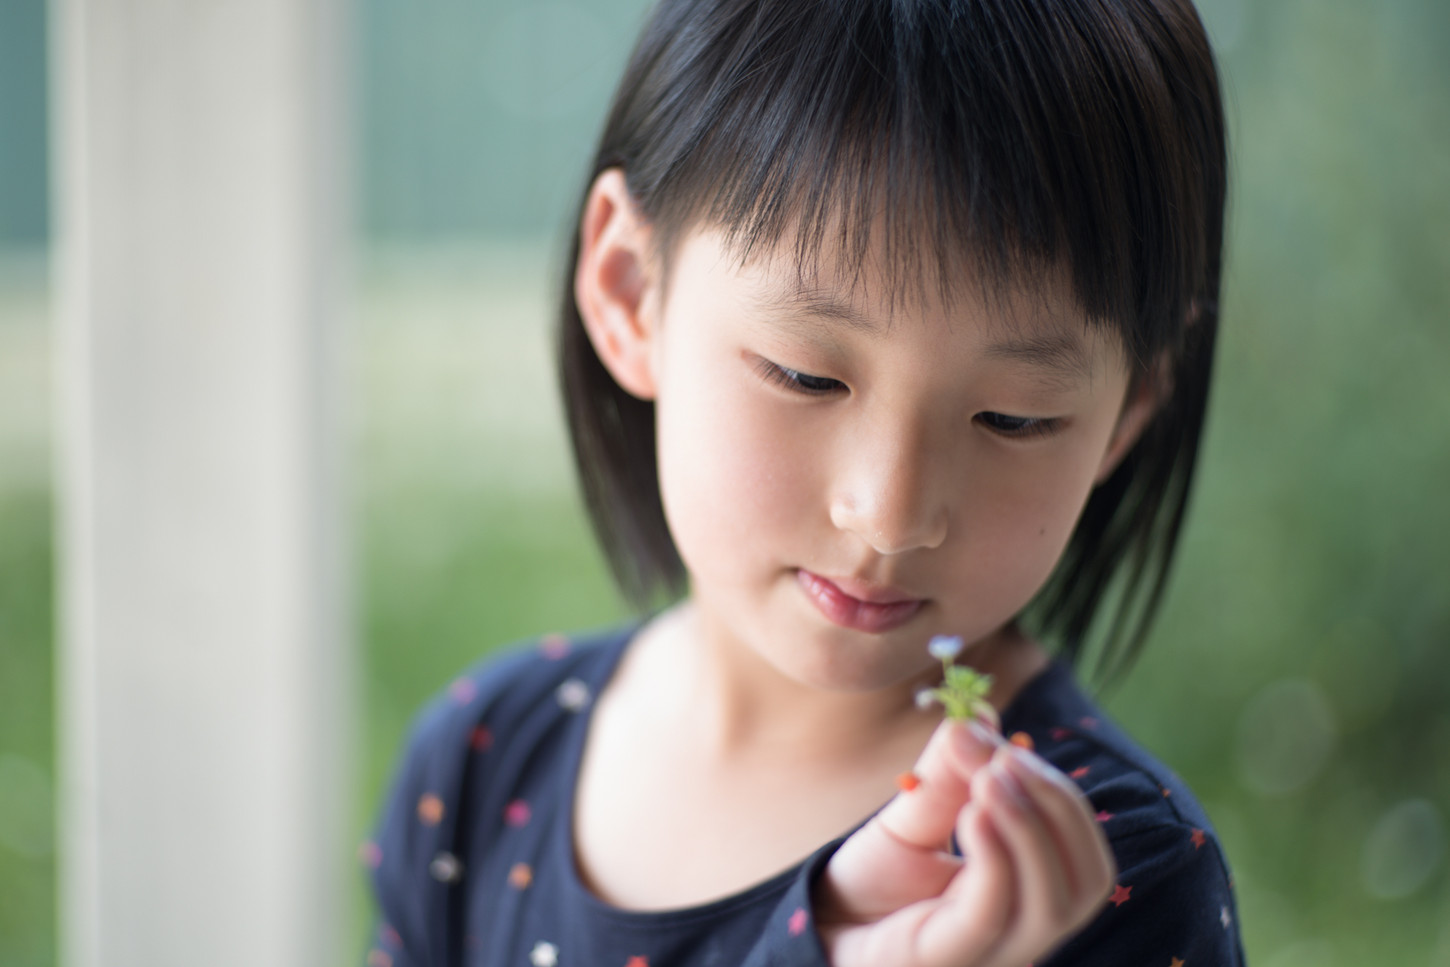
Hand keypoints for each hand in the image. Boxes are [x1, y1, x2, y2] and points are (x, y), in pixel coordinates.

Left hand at [815, 719, 1114, 966]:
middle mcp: (1023, 929)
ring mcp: (993, 950)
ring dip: (1032, 828)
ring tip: (990, 777)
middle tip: (1006, 758)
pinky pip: (994, 912)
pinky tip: (971, 814)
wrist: (823, 925)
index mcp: (1029, 894)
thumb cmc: (873, 881)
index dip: (1058, 795)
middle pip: (1088, 880)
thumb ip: (950, 772)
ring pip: (1055, 903)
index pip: (1082, 852)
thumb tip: (976, 715)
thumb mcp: (917, 813)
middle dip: (1059, 808)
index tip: (1008, 745)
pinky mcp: (954, 956)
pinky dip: (995, 856)